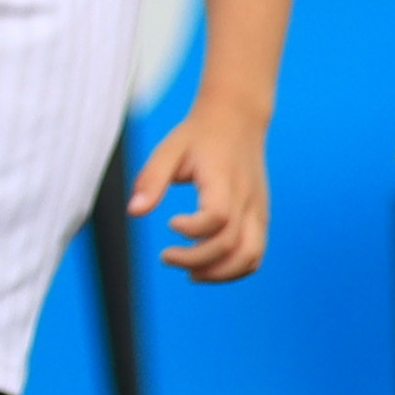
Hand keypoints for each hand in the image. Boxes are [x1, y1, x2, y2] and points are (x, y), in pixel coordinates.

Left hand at [130, 107, 272, 281]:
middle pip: (231, 244)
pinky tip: (209, 267)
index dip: (192, 229)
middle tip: (166, 256)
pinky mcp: (260, 217)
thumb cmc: (198, 136)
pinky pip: (255, 254)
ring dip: (220, 273)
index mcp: (224, 179)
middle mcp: (246, 198)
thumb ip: (151, 180)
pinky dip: (235, 269)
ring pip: (250, 256)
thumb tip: (134, 212)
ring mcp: (257, 210)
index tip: (170, 223)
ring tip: (191, 274)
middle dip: (196, 260)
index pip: (217, 216)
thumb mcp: (169, 150)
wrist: (238, 120)